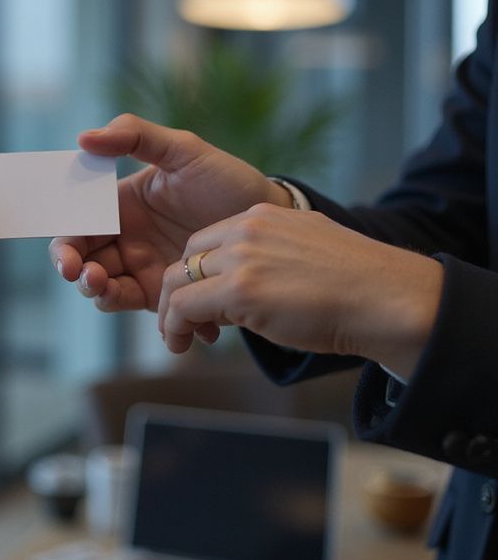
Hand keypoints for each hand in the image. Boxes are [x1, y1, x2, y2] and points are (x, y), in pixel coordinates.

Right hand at [50, 113, 291, 314]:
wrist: (273, 220)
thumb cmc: (226, 180)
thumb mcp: (184, 150)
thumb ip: (136, 136)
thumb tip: (84, 138)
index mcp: (121, 204)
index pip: (77, 223)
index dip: (63, 240)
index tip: (67, 253)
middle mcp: (124, 237)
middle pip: (79, 259)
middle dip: (73, 269)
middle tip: (85, 274)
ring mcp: (141, 267)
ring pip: (101, 287)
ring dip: (97, 291)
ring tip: (108, 288)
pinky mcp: (162, 293)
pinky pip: (137, 306)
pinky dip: (130, 308)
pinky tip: (154, 304)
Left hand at [158, 203, 442, 375]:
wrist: (387, 300)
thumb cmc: (356, 288)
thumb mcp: (304, 254)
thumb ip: (268, 260)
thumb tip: (242, 292)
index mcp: (264, 215)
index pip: (208, 240)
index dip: (198, 273)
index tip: (201, 300)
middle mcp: (247, 229)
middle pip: (187, 257)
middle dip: (179, 291)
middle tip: (185, 322)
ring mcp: (241, 257)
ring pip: (177, 281)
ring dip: (172, 313)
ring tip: (178, 338)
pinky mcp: (239, 289)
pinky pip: (184, 307)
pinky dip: (175, 327)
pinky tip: (181, 344)